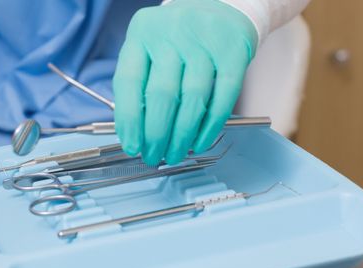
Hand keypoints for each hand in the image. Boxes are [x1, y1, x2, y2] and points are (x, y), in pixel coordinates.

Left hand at [113, 0, 257, 164]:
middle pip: (161, 94)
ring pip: (192, 99)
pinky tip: (200, 142)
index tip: (132, 146)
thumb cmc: (178, 38)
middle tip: (153, 157)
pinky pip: (223, 97)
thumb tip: (135, 134)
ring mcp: (204, 41)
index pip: (129, 82)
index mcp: (141, 34)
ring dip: (182, 136)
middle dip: (156, 135)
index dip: (129, 120)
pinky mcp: (233, 51)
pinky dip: (210, 126)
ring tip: (175, 155)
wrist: (221, 5)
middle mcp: (170, 34)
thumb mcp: (150, 49)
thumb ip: (140, 84)